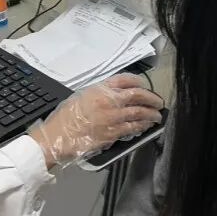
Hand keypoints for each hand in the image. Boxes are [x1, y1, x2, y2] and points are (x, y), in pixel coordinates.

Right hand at [29, 74, 163, 167]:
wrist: (57, 136)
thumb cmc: (65, 117)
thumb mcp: (80, 96)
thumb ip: (99, 93)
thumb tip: (114, 95)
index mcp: (99, 88)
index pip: (125, 79)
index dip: (139, 82)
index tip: (144, 86)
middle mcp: (108, 100)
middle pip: (137, 95)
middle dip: (151, 98)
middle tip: (158, 102)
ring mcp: (112, 117)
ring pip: (138, 113)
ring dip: (151, 114)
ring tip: (157, 116)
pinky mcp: (113, 133)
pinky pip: (132, 128)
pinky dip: (142, 126)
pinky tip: (146, 127)